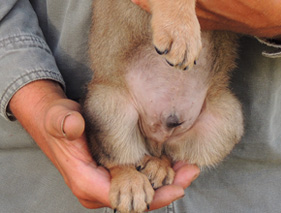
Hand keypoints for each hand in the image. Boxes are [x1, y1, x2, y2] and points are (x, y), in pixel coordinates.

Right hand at [9, 80, 198, 209]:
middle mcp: (98, 188)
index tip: (177, 188)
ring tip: (189, 167)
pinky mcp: (112, 173)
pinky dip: (156, 173)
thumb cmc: (57, 121)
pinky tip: (173, 162)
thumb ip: (66, 123)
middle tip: (191, 173)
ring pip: (141, 190)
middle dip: (166, 189)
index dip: (153, 197)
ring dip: (165, 181)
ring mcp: (106, 182)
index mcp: (87, 182)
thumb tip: (74, 126)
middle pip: (138, 198)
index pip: (125, 199)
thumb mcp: (59, 119)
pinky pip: (138, 179)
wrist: (53, 120)